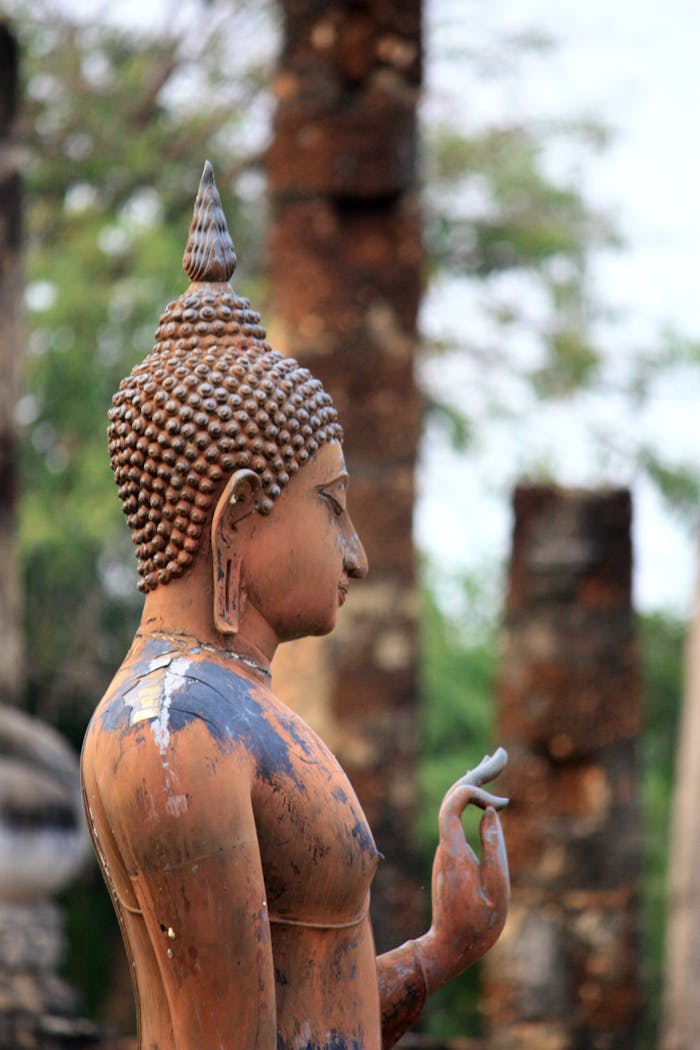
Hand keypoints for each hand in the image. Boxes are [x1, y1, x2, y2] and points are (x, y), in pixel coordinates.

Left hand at [418, 748, 509, 990]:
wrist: (452, 945)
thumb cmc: (477, 923)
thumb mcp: (495, 888)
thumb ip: (494, 848)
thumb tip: (489, 812)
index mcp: (454, 850)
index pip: (453, 803)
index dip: (474, 791)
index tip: (502, 805)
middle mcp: (447, 843)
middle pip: (455, 796)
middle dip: (478, 773)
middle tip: (501, 753)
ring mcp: (448, 846)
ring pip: (456, 803)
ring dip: (476, 782)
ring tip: (495, 760)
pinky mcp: (453, 851)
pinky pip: (459, 815)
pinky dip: (472, 799)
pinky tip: (483, 792)